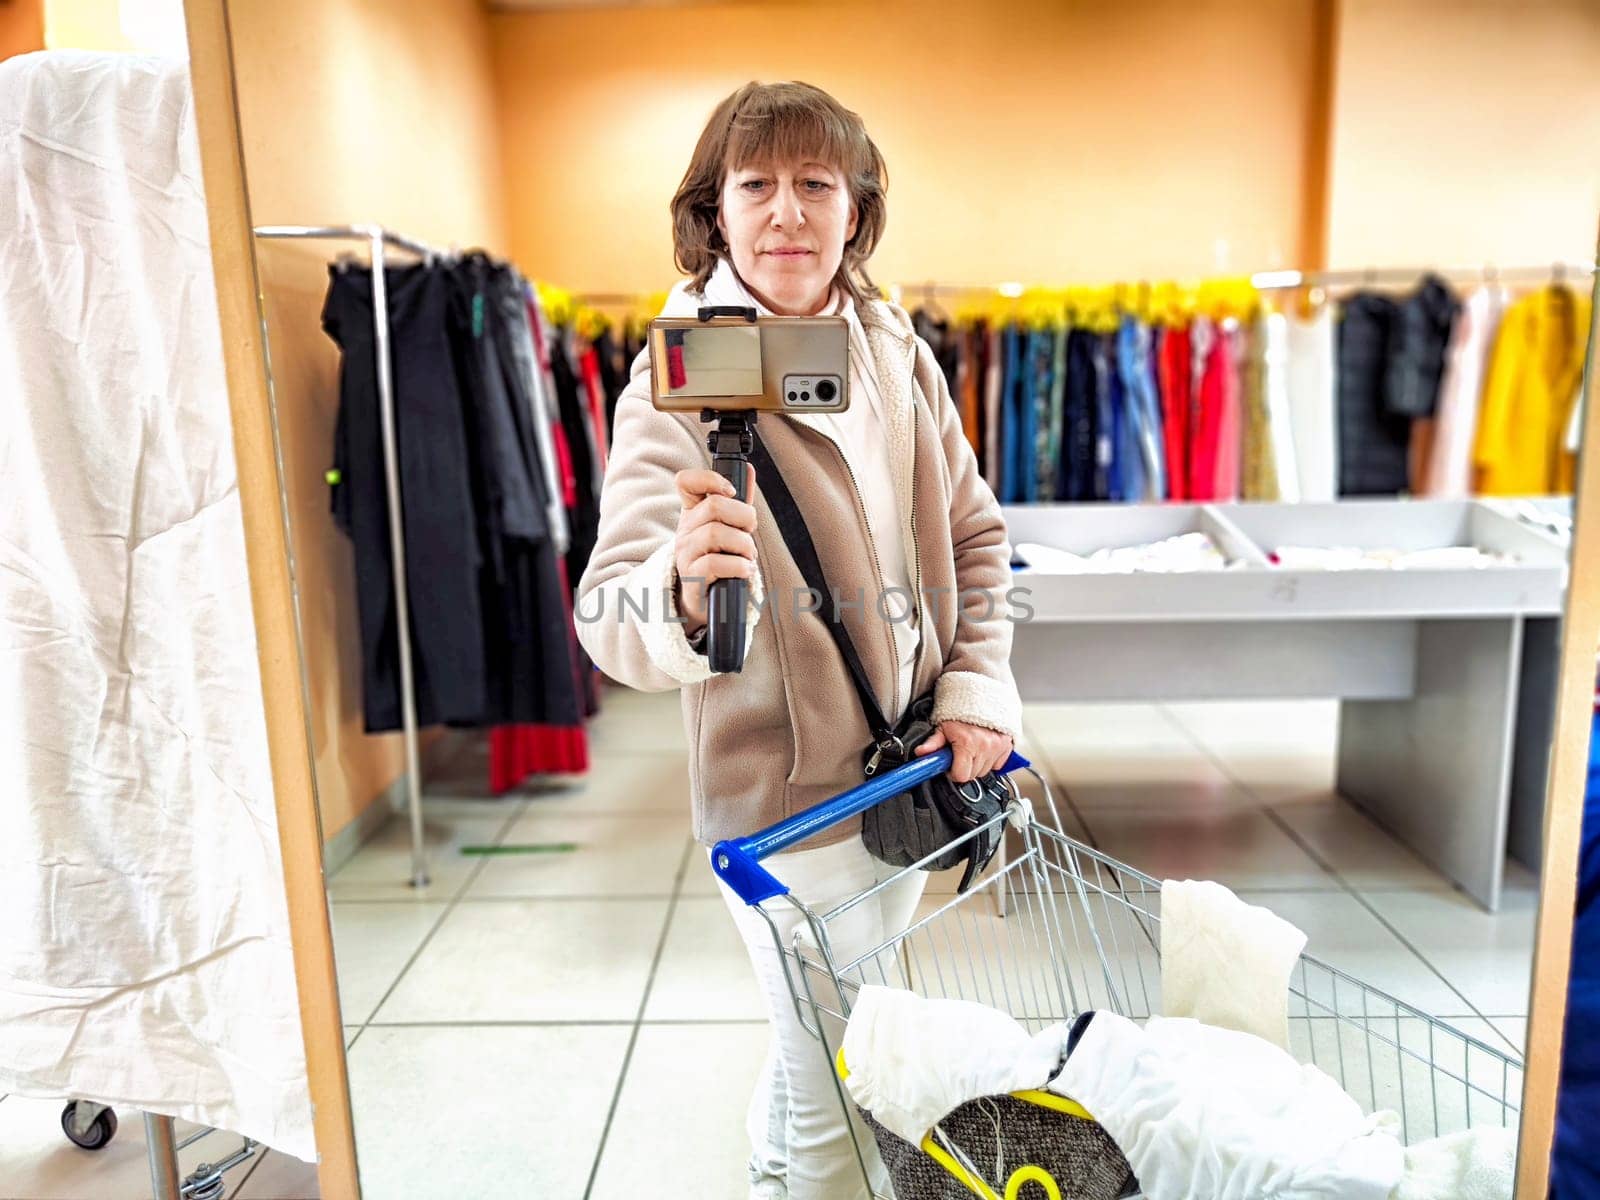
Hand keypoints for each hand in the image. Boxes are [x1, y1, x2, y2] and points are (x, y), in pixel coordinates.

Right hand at [673, 464, 757, 632]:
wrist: (706, 598)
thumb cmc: (720, 559)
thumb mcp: (728, 528)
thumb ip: (738, 502)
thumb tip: (748, 470)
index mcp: (692, 513)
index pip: (686, 482)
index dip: (710, 479)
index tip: (731, 492)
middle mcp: (685, 530)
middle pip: (713, 505)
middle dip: (744, 517)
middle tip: (749, 532)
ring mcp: (685, 553)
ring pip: (715, 533)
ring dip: (743, 545)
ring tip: (748, 556)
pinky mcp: (692, 577)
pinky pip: (714, 563)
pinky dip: (738, 566)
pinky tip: (744, 570)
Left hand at [914, 720, 1013, 783]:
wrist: (982, 695)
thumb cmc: (961, 710)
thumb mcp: (943, 725)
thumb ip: (933, 742)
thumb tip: (921, 753)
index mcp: (968, 743)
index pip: (961, 776)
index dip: (953, 772)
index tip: (950, 764)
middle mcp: (985, 746)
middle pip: (973, 775)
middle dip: (964, 767)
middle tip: (959, 753)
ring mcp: (998, 747)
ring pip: (985, 771)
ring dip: (977, 764)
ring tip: (971, 749)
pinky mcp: (1007, 746)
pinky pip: (997, 765)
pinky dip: (989, 760)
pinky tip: (982, 749)